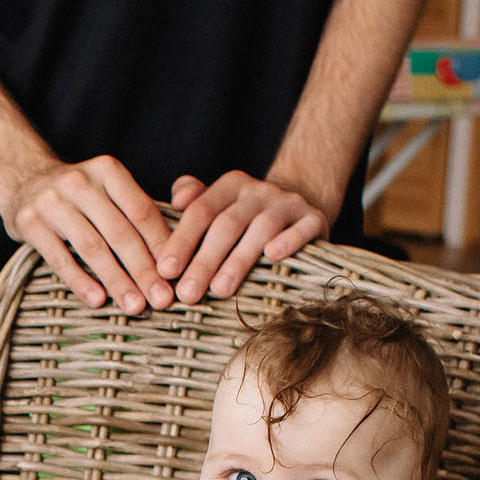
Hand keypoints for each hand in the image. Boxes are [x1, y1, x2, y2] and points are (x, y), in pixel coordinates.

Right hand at [0, 154, 173, 314]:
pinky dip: (80, 281)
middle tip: (161, 299)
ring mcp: (53, 202)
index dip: (161, 246)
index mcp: (107, 171)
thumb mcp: (107, 188)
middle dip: (144, 269)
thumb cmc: (78, 195)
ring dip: (116, 281)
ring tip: (134, 306)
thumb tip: (174, 255)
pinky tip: (98, 300)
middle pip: (120, 232)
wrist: (23, 180)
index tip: (175, 276)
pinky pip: (60, 259)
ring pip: (92, 248)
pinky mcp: (30, 223)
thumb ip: (135, 212)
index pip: (141, 212)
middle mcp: (80, 183)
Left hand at [157, 171, 333, 302]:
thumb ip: (193, 200)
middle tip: (187, 293)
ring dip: (238, 260)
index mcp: (229, 186)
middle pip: (227, 224)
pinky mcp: (314, 218)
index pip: (200, 211)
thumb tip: (177, 200)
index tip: (165, 271)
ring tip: (220, 290)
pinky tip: (273, 256)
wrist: (299, 208)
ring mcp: (287, 203)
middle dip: (205, 261)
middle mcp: (258, 191)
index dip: (182, 241)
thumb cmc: (246, 216)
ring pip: (261, 229)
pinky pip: (303, 228)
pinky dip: (289, 241)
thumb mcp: (218, 203)